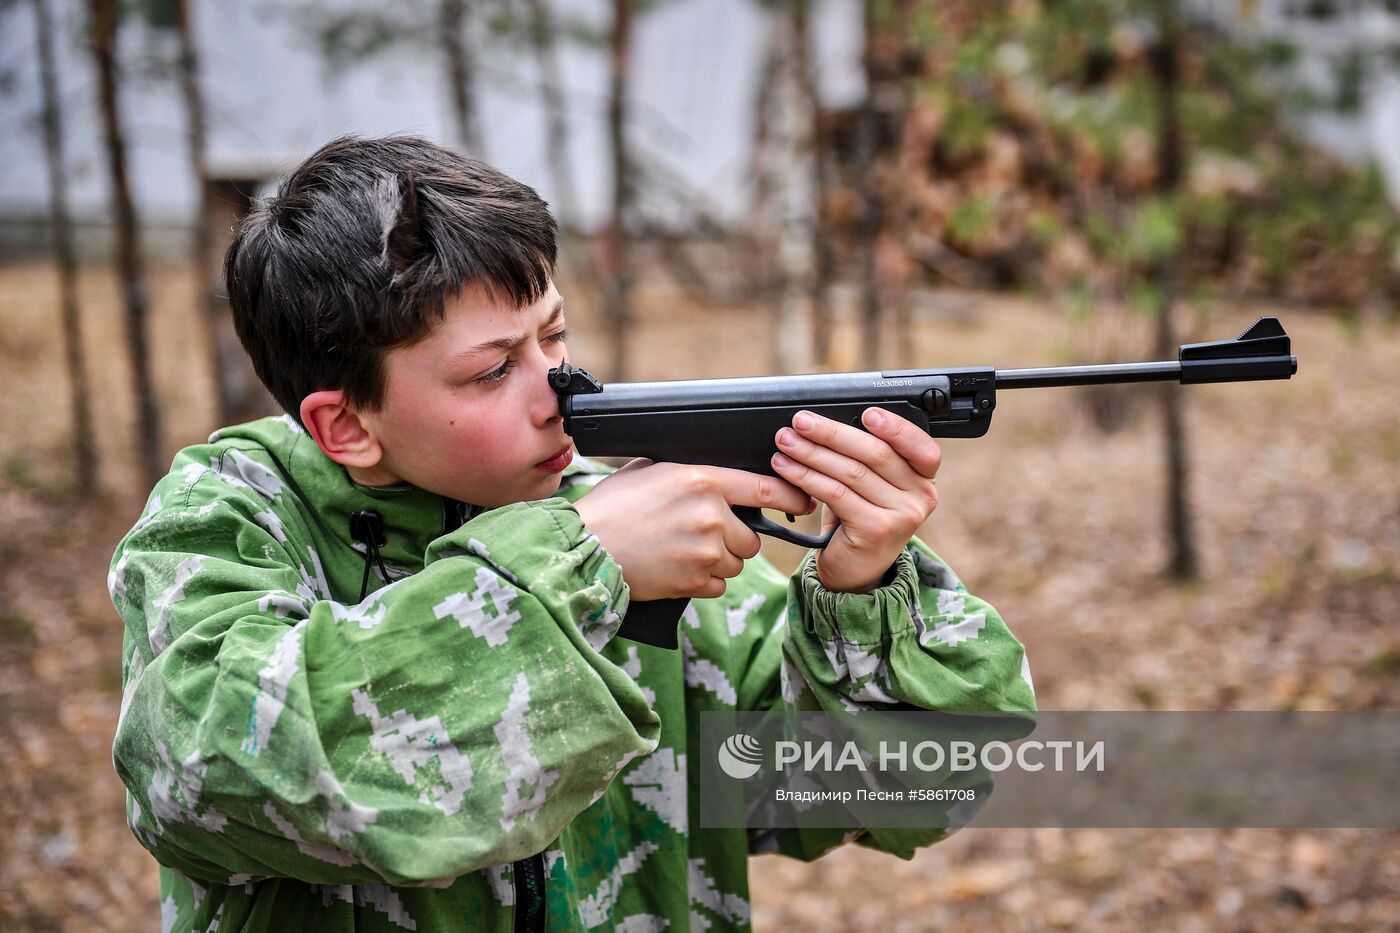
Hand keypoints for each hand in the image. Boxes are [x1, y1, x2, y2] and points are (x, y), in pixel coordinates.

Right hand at [575, 459, 814, 601]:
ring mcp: (705, 552)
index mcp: (703, 480)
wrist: (584, 548)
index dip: (792, 496)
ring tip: (681, 550)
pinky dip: (703, 581)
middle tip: (700, 534)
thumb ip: (689, 470)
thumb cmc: (612, 506)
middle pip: (751, 536)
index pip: (766, 488)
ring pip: (736, 562)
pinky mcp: (694, 582)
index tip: (805, 501)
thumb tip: (716, 471)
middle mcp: (711, 515)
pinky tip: (676, 568)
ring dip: (719, 561)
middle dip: (734, 538)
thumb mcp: (650, 471)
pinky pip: (718, 585)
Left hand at [770, 408, 941, 593]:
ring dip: (812, 453)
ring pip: (852, 472)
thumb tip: (824, 422)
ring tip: (785, 442)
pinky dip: (807, 477)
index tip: (866, 412)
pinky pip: (836, 494)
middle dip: (833, 433)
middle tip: (801, 421)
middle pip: (877, 453)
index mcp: (924, 479)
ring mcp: (902, 516)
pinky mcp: (875, 530)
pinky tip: (787, 468)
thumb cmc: (858, 520)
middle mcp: (921, 497)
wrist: (853, 572)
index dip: (896, 427)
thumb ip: (863, 457)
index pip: (922, 447)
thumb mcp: (869, 486)